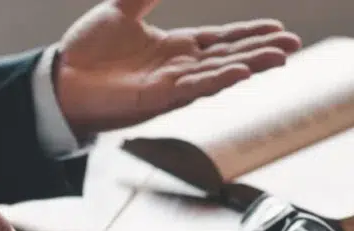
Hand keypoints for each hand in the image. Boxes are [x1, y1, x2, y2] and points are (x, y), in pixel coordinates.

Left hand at [54, 0, 301, 137]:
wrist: (60, 78)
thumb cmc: (88, 52)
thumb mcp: (121, 10)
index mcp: (175, 48)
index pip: (221, 40)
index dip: (249, 34)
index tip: (278, 29)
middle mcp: (179, 67)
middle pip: (230, 56)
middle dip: (262, 51)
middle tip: (293, 45)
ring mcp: (170, 84)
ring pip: (219, 73)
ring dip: (250, 65)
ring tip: (280, 58)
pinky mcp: (156, 97)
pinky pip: (193, 88)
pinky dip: (217, 79)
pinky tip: (240, 72)